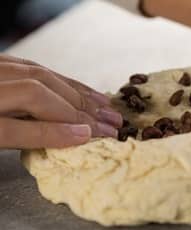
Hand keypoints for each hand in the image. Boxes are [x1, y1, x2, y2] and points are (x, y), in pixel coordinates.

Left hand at [0, 54, 122, 148]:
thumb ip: (17, 137)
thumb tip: (75, 134)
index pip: (15, 126)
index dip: (55, 133)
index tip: (89, 137)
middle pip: (34, 94)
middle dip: (78, 111)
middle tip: (109, 125)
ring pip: (38, 75)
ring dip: (77, 93)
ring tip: (106, 107)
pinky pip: (32, 65)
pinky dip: (62, 79)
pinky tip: (81, 90)